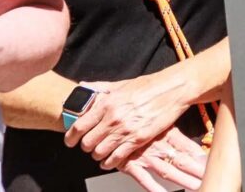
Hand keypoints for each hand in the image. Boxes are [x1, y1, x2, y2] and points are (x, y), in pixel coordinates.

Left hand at [68, 65, 193, 164]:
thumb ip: (99, 88)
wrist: (173, 89)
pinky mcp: (138, 139)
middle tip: (90, 146)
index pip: (78, 127)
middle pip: (87, 143)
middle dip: (86, 147)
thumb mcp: (120, 84)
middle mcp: (113, 118)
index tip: (71, 141)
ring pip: (99, 153)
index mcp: (106, 103)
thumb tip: (82, 87)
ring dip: (98, 156)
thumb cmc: (148, 85)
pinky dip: (111, 162)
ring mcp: (125, 130)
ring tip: (101, 153)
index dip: (70, 138)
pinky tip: (111, 160)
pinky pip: (117, 158)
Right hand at [116, 128, 209, 191]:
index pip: (188, 147)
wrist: (112, 122)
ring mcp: (144, 155)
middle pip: (181, 160)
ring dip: (182, 180)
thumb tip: (195, 141)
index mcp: (167, 133)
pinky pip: (143, 178)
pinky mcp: (129, 164)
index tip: (214, 163)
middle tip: (210, 177)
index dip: (201, 156)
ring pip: (167, 170)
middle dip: (197, 171)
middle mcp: (157, 145)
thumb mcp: (161, 120)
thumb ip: (176, 132)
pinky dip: (153, 187)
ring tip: (196, 186)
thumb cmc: (137, 120)